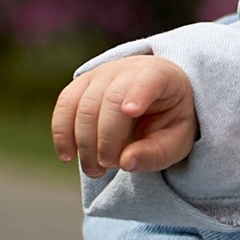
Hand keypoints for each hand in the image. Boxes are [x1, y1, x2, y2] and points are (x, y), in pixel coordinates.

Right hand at [55, 55, 198, 175]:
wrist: (155, 99)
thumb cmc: (168, 120)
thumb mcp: (176, 141)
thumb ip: (156, 153)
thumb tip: (126, 162)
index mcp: (160, 75)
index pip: (148, 79)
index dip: (138, 93)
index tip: (131, 111)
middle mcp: (127, 69)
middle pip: (109, 99)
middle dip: (106, 138)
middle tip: (108, 166)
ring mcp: (100, 74)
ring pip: (83, 104)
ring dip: (83, 141)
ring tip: (93, 170)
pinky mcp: (81, 84)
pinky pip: (64, 105)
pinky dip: (62, 132)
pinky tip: (68, 155)